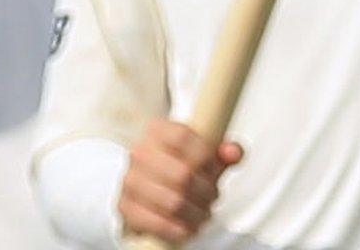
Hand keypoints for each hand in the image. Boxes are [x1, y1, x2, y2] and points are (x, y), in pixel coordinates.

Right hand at [118, 119, 242, 243]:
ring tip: (203, 213)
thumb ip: (223, 151)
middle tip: (213, 196)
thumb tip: (233, 152)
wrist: (147, 188)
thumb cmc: (180, 166)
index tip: (215, 169)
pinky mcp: (126, 208)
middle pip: (182, 174)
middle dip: (206, 191)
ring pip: (173, 202)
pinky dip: (179, 229)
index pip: (182, 138)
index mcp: (158, 131)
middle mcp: (139, 153)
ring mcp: (130, 181)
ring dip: (196, 212)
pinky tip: (188, 227)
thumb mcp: (204, 154)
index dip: (205, 156)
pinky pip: (157, 223)